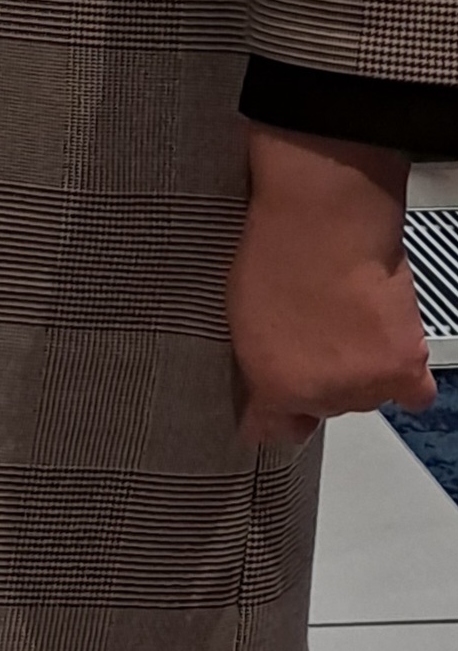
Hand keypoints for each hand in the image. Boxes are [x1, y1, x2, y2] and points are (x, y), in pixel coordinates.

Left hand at [228, 123, 435, 446]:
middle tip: (315, 334)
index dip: (269, 417)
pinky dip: (403, 378)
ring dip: (360, 372)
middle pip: (324, 407)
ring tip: (347, 323)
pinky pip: (412, 394)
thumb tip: (263, 389)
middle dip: (317, 379)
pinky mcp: (405, 369)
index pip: (270, 428)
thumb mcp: (237, 312)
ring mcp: (366, 386)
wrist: (323, 221)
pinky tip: (388, 351)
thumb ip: (253, 360)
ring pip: (365, 397)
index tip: (265, 412)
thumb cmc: (273, 251)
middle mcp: (321, 396)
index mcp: (272, 384)